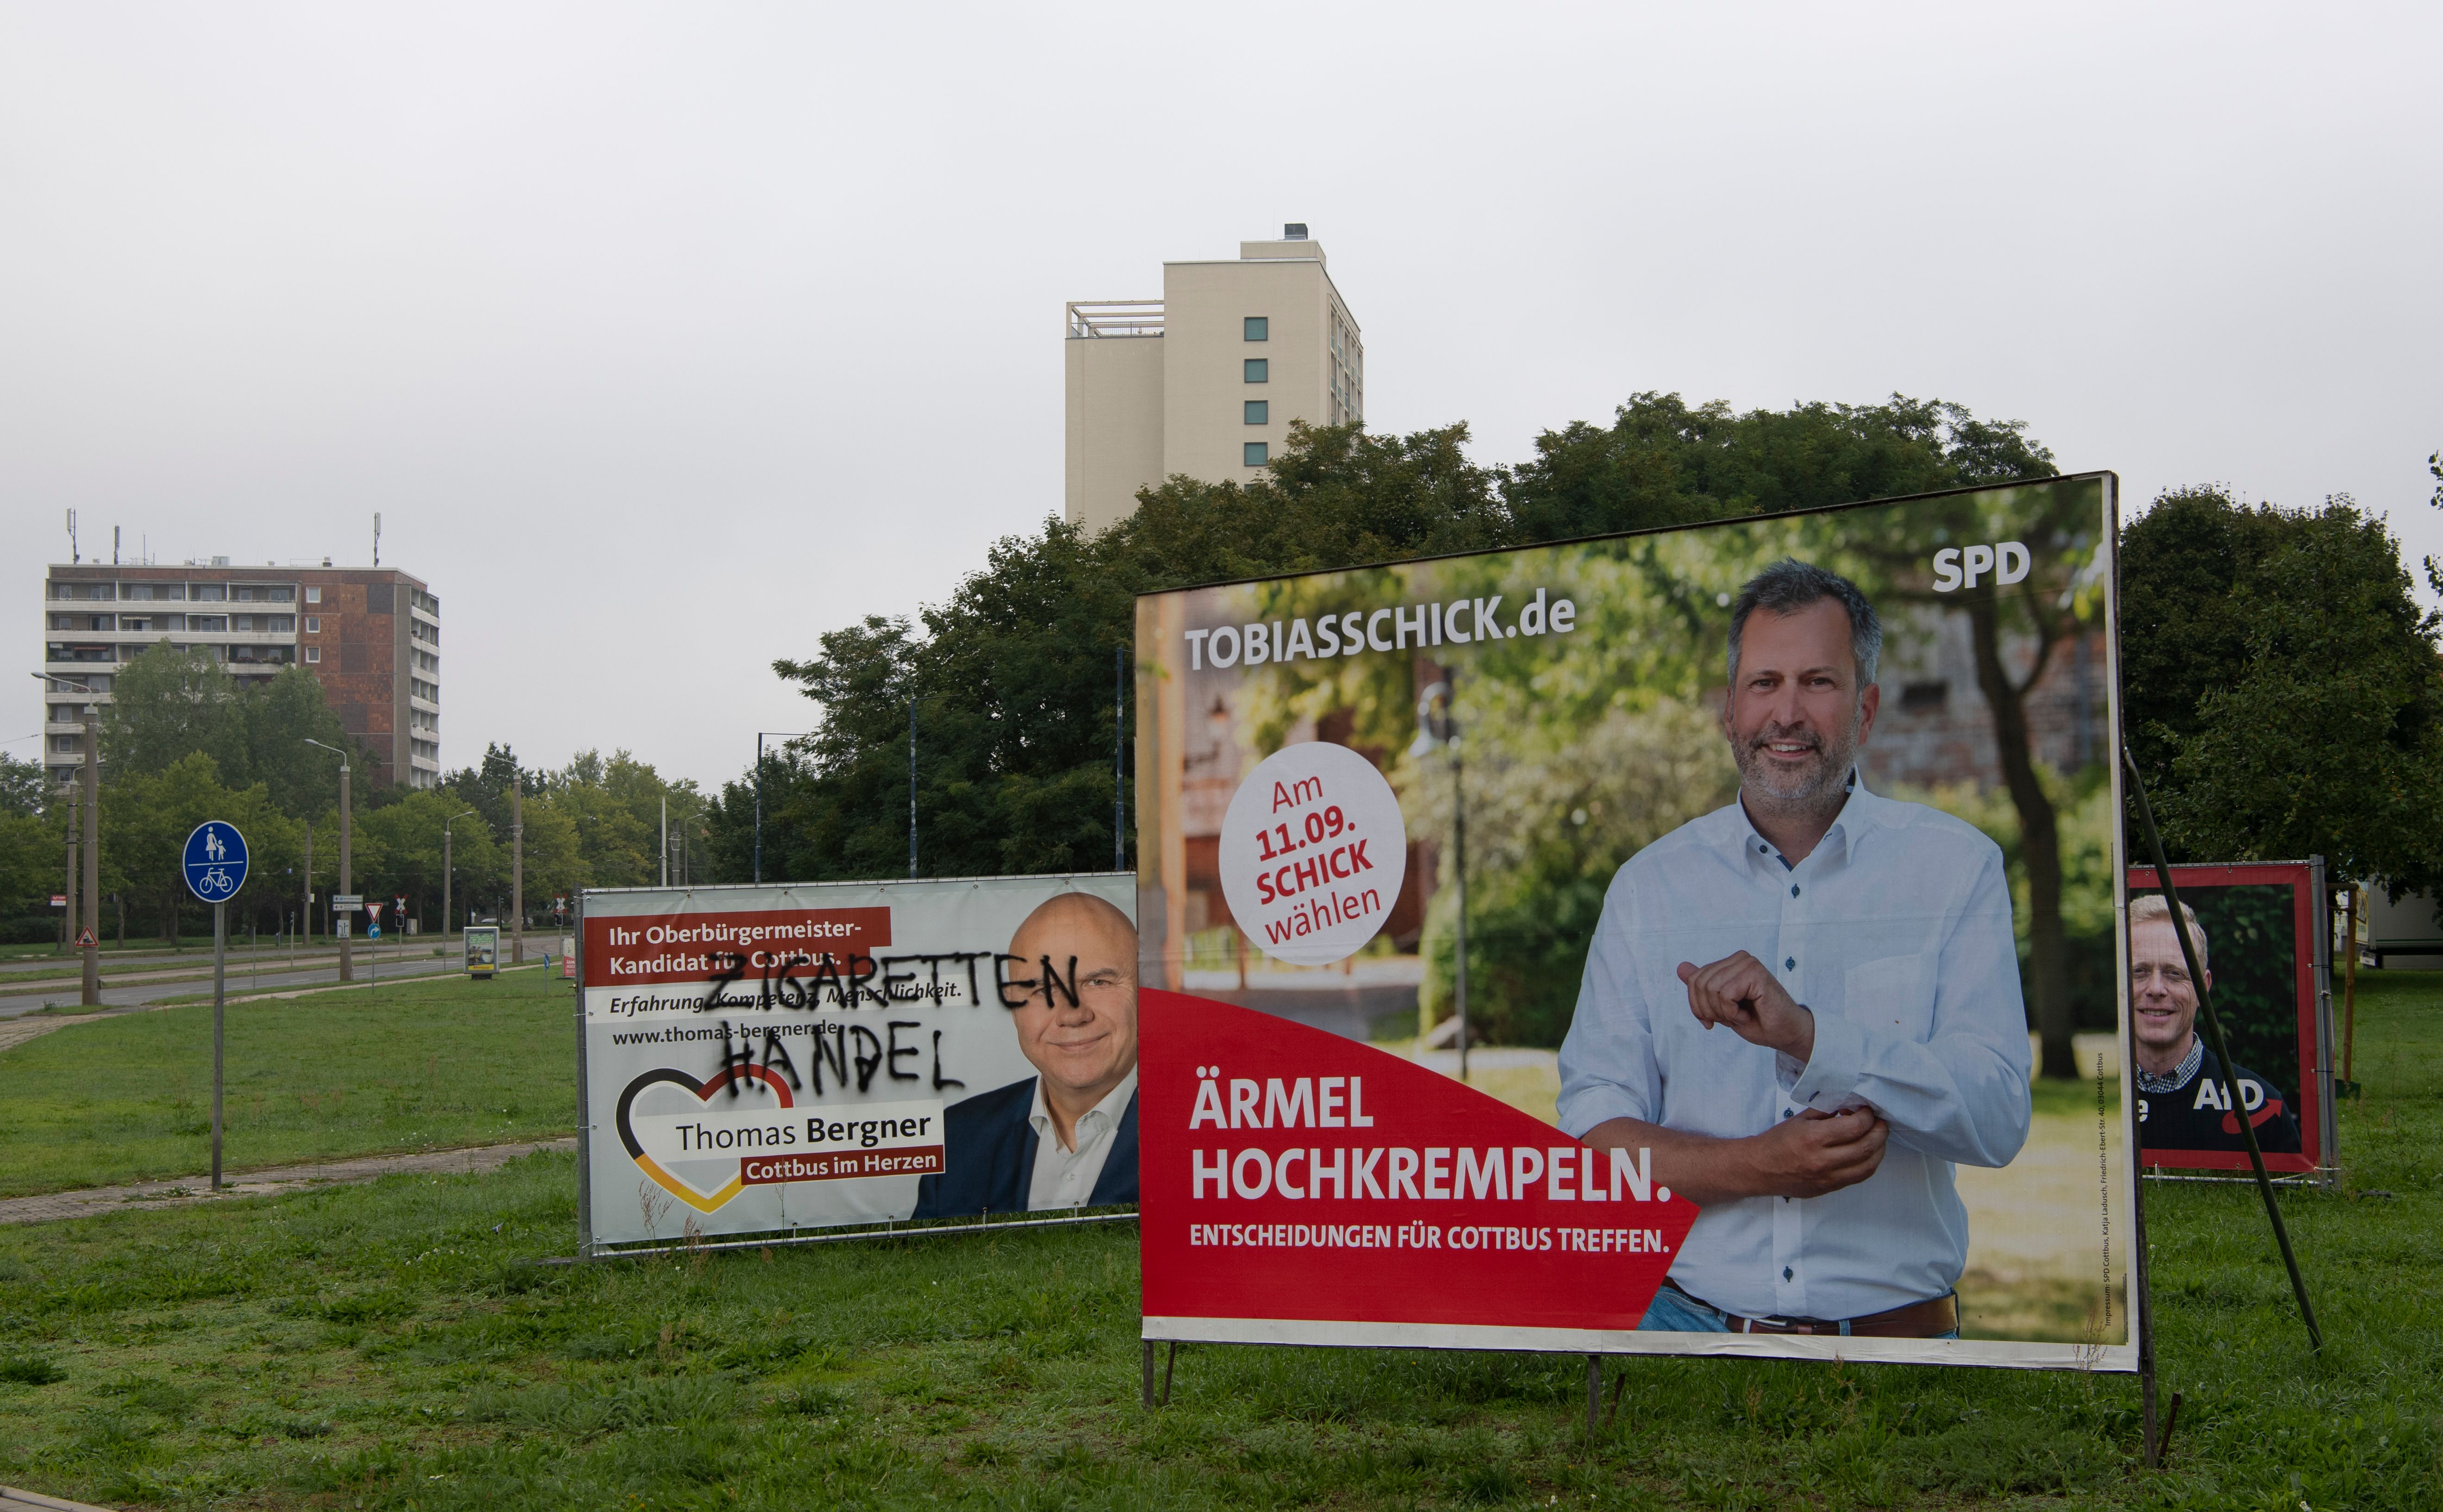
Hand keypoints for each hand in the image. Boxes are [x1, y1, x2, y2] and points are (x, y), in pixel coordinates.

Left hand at [1677, 952, 1814, 1061]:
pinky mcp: (1755, 973)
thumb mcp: (1721, 1006)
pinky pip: (1725, 994)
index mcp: (1729, 963)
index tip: (1712, 1020)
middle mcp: (1739, 959)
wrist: (1785, 1034)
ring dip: (1723, 1012)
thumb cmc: (1757, 1021)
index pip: (1694, 979)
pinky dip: (1732, 1012)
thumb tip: (1681, 967)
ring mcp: (1748, 963)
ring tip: (1740, 1016)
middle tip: (1730, 1019)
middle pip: (1699, 984)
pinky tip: (1747, 1015)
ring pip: (1711, 988)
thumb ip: (1703, 986)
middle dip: (1709, 1010)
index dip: (1697, 1006)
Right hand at [1743, 1108, 1887, 1197]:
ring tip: (1877, 1137)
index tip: (1866, 1110)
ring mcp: (1828, 1178)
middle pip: (1867, 1147)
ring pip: (1868, 1166)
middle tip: (1879, 1122)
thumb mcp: (1800, 1119)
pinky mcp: (1829, 1188)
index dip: (1867, 1116)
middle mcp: (1823, 1160)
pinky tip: (1867, 1153)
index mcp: (1813, 1138)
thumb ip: (1826, 1112)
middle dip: (1879, 1131)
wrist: (1759, 1169)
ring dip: (1879, 1149)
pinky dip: (1868, 1163)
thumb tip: (1851, 1106)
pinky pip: (1859, 1177)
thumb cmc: (1777, 1141)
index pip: (1855, 1127)